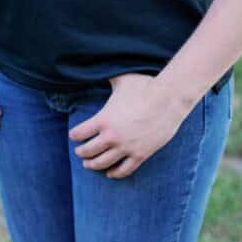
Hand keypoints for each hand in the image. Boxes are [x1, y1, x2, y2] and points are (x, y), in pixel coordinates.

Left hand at [68, 72, 185, 178]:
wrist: (168, 99)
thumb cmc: (144, 86)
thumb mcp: (122, 80)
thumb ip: (108, 79)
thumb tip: (99, 67)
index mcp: (104, 119)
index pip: (80, 133)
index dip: (74, 135)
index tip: (73, 135)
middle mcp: (112, 136)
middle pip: (88, 151)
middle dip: (81, 152)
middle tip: (79, 152)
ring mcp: (126, 148)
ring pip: (103, 163)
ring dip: (93, 164)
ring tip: (88, 164)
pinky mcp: (140, 155)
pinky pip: (124, 170)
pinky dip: (114, 173)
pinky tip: (110, 173)